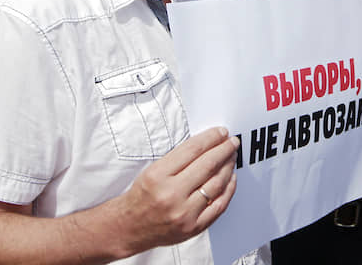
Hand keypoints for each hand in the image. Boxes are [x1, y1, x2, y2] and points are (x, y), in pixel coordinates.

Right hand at [113, 127, 238, 255]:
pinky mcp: (193, 227)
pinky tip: (231, 179)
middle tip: (232, 142)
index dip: (211, 138)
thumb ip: (178, 159)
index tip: (221, 132)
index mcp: (157, 176)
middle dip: (224, 149)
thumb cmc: (141, 197)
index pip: (193, 149)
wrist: (130, 228)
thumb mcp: (152, 171)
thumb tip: (208, 144)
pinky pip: (219, 205)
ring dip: (228, 167)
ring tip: (232, 157)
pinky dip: (229, 189)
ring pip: (217, 184)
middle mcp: (171, 194)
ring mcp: (184, 213)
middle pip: (208, 165)